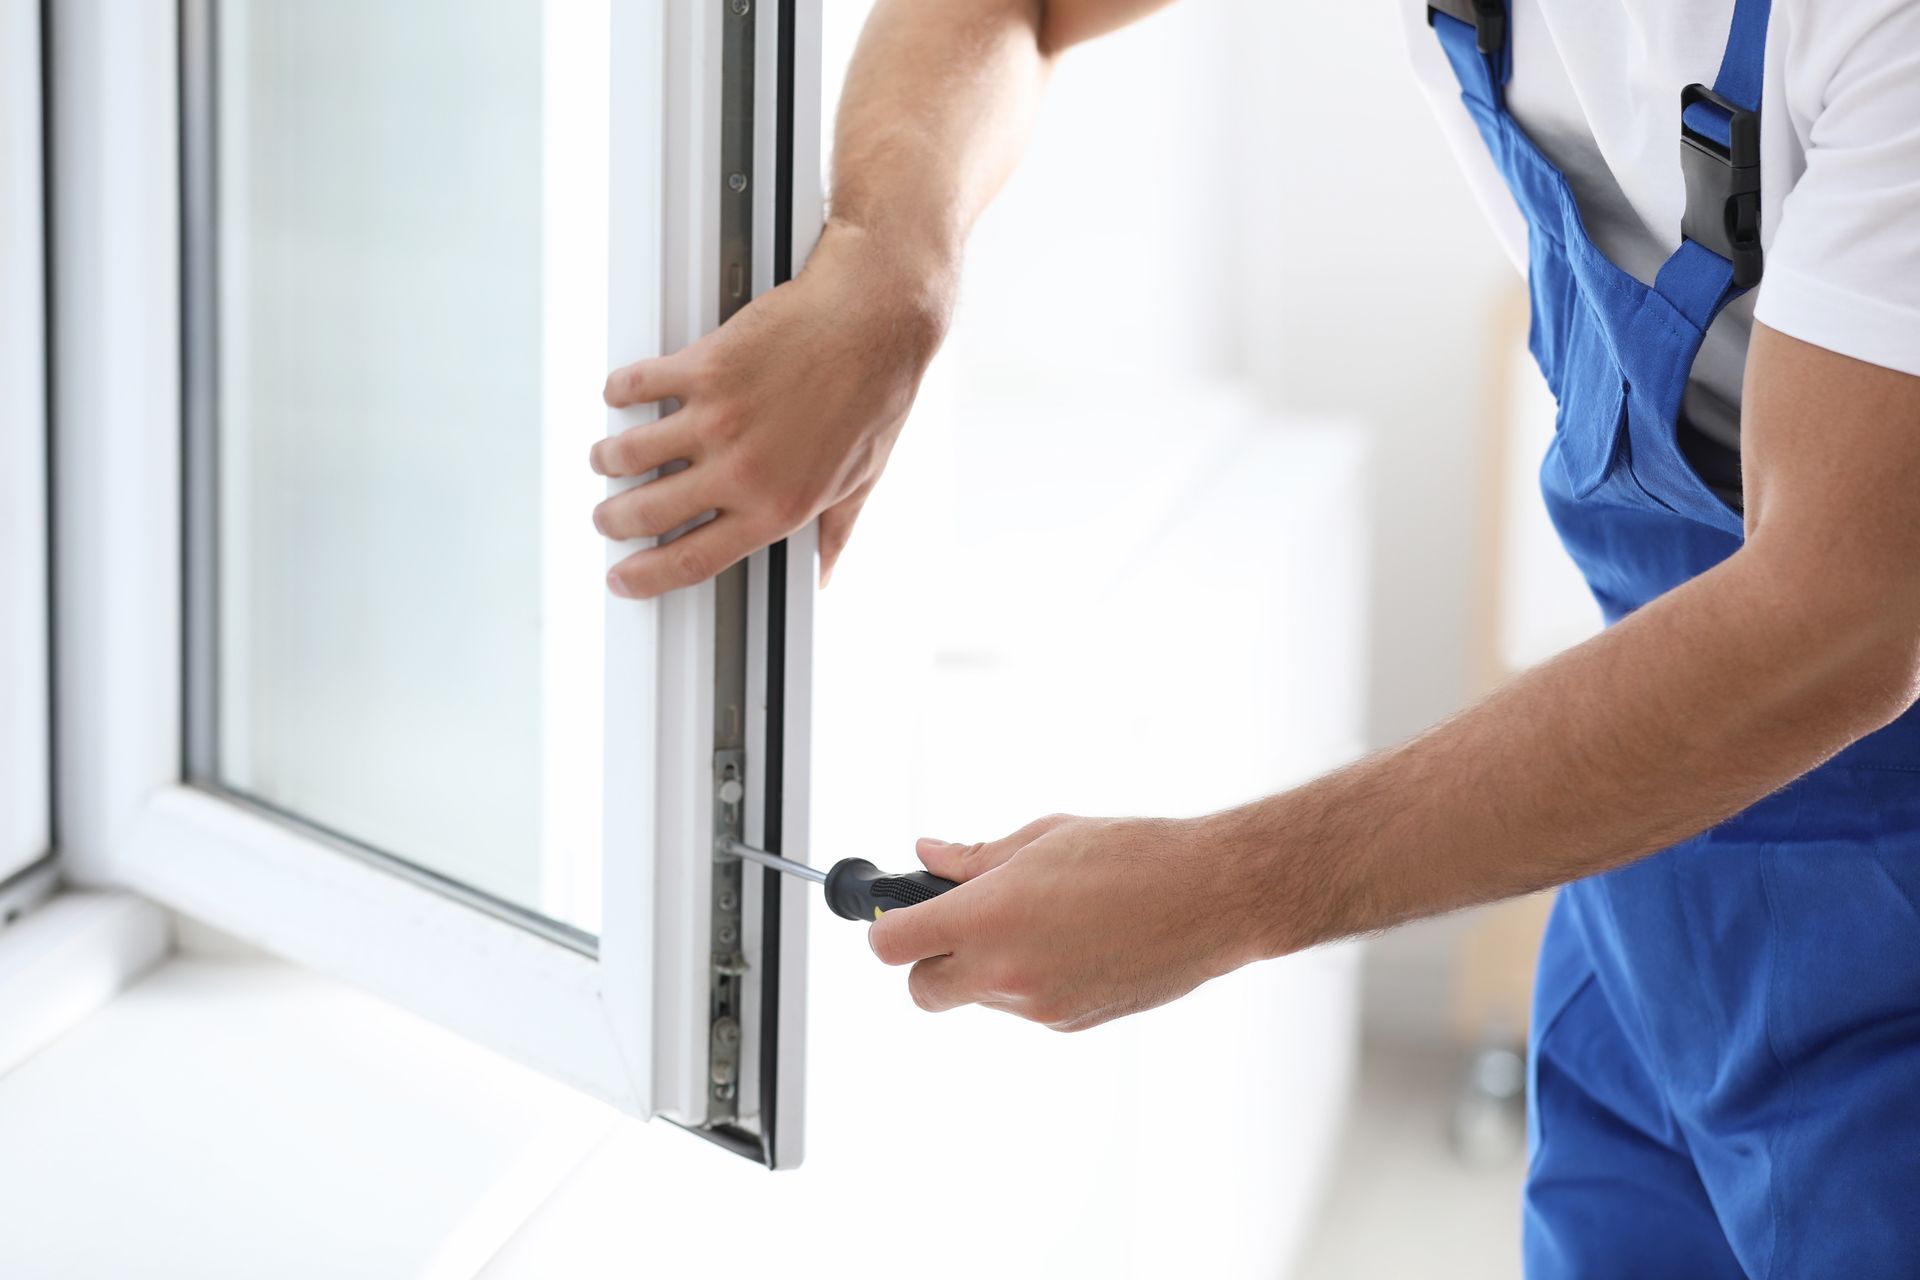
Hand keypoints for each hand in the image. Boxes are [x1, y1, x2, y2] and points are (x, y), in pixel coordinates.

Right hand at [591, 223, 946, 597]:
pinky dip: (621, 394)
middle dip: (613, 521)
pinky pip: (638, 388)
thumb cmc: (875, 394)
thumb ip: (835, 531)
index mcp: (778, 507)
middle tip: (608, 518)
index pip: (693, 559)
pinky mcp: (705, 368)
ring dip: (608, 460)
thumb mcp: (862, 480)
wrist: (874, 322)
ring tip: (608, 459)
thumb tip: (825, 570)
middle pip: (646, 513)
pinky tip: (624, 397)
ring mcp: (719, 419)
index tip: (625, 577)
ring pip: (629, 454)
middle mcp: (743, 470)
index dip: (648, 575)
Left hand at [867, 813, 1267, 1031]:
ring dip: (985, 967)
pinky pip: (1024, 1007)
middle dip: (925, 959)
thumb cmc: (1135, 856)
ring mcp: (1038, 1007)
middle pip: (921, 990)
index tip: (897, 911)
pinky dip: (1029, 980)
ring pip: (978, 997)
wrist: (1211, 900)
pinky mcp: (1070, 1023)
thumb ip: (975, 857)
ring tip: (1038, 919)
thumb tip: (929, 855)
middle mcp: (1006, 973)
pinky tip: (1071, 941)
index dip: (885, 927)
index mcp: (988, 919)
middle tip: (956, 922)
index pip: (891, 945)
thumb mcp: (1043, 837)